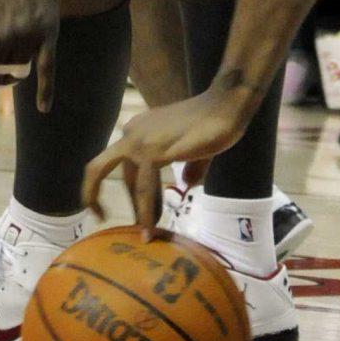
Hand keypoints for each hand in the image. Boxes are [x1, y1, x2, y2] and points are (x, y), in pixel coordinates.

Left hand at [82, 86, 251, 226]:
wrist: (227, 105)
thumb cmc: (214, 122)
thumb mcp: (193, 147)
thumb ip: (187, 164)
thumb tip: (187, 184)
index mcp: (138, 129)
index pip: (125, 165)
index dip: (131, 191)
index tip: (137, 212)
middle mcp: (132, 132)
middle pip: (112, 172)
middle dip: (119, 200)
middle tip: (127, 225)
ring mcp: (140, 141)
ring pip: (129, 184)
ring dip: (136, 211)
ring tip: (146, 235)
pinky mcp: (154, 151)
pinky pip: (145, 190)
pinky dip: (146, 212)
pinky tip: (151, 229)